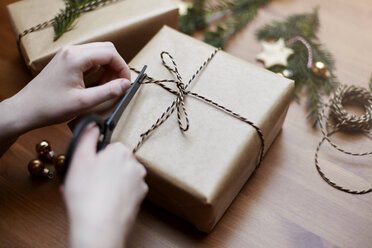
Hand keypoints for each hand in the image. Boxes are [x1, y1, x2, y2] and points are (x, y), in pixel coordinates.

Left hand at [10, 42, 130, 132]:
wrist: (26, 109)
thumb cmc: (50, 107)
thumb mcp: (83, 102)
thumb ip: (108, 92)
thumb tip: (125, 84)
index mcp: (76, 58)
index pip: (110, 54)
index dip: (123, 68)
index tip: (126, 84)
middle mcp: (72, 51)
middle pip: (106, 49)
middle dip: (117, 67)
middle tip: (118, 86)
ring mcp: (68, 54)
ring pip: (98, 53)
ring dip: (108, 68)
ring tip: (107, 87)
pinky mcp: (66, 60)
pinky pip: (90, 59)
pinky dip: (99, 69)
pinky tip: (98, 84)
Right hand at [64, 124, 147, 247]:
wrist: (99, 227)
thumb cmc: (87, 195)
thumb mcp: (79, 159)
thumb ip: (87, 137)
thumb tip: (93, 125)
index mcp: (121, 152)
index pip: (110, 147)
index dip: (96, 157)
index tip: (88, 167)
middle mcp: (135, 164)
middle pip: (117, 162)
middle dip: (102, 170)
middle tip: (87, 182)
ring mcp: (139, 182)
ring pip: (121, 177)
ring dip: (108, 183)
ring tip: (92, 194)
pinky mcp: (140, 198)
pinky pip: (126, 191)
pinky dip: (116, 195)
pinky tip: (102, 202)